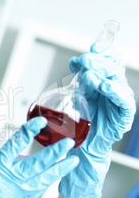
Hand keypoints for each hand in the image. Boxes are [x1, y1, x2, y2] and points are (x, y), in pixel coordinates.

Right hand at [0, 117, 78, 197]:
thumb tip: (14, 157)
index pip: (15, 145)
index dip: (28, 132)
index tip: (40, 123)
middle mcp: (7, 183)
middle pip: (36, 165)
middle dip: (54, 153)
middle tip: (68, 143)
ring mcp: (14, 197)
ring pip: (41, 182)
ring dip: (57, 171)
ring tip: (71, 162)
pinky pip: (33, 193)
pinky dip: (43, 184)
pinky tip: (51, 177)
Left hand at [59, 42, 135, 197]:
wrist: (77, 150)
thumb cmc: (74, 124)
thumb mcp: (73, 97)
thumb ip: (77, 80)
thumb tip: (74, 62)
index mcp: (102, 82)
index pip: (108, 61)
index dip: (103, 52)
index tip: (92, 48)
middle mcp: (112, 90)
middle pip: (113, 68)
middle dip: (99, 62)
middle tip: (85, 60)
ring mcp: (118, 103)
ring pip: (118, 82)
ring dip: (104, 75)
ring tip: (90, 74)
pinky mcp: (122, 117)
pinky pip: (124, 103)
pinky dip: (115, 93)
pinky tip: (105, 87)